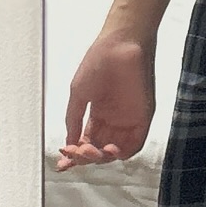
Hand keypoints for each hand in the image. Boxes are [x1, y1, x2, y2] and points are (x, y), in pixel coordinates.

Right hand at [55, 30, 155, 168]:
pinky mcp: (143, 117)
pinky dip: (121, 152)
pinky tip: (108, 149)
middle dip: (85, 157)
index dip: (75, 156)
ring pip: (115, 151)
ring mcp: (128, 119)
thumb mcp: (78, 93)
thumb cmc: (98, 61)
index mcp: (99, 114)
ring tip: (88, 150)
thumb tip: (68, 143)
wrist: (120, 43)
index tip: (62, 163)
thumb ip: (73, 119)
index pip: (87, 142)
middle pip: (99, 150)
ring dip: (100, 157)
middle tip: (75, 153)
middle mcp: (114, 119)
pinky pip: (135, 144)